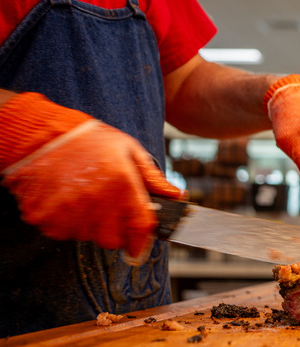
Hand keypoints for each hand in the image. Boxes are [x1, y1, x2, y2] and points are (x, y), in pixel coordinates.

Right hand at [0, 93, 181, 257]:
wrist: (43, 135)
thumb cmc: (89, 140)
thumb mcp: (129, 151)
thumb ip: (153, 178)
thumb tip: (176, 194)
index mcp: (121, 185)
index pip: (140, 228)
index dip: (142, 241)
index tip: (139, 245)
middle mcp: (96, 202)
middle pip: (113, 239)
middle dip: (114, 229)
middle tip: (107, 207)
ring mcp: (68, 212)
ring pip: (87, 236)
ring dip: (89, 224)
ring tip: (84, 195)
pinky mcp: (45, 218)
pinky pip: (62, 232)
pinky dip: (66, 221)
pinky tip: (66, 198)